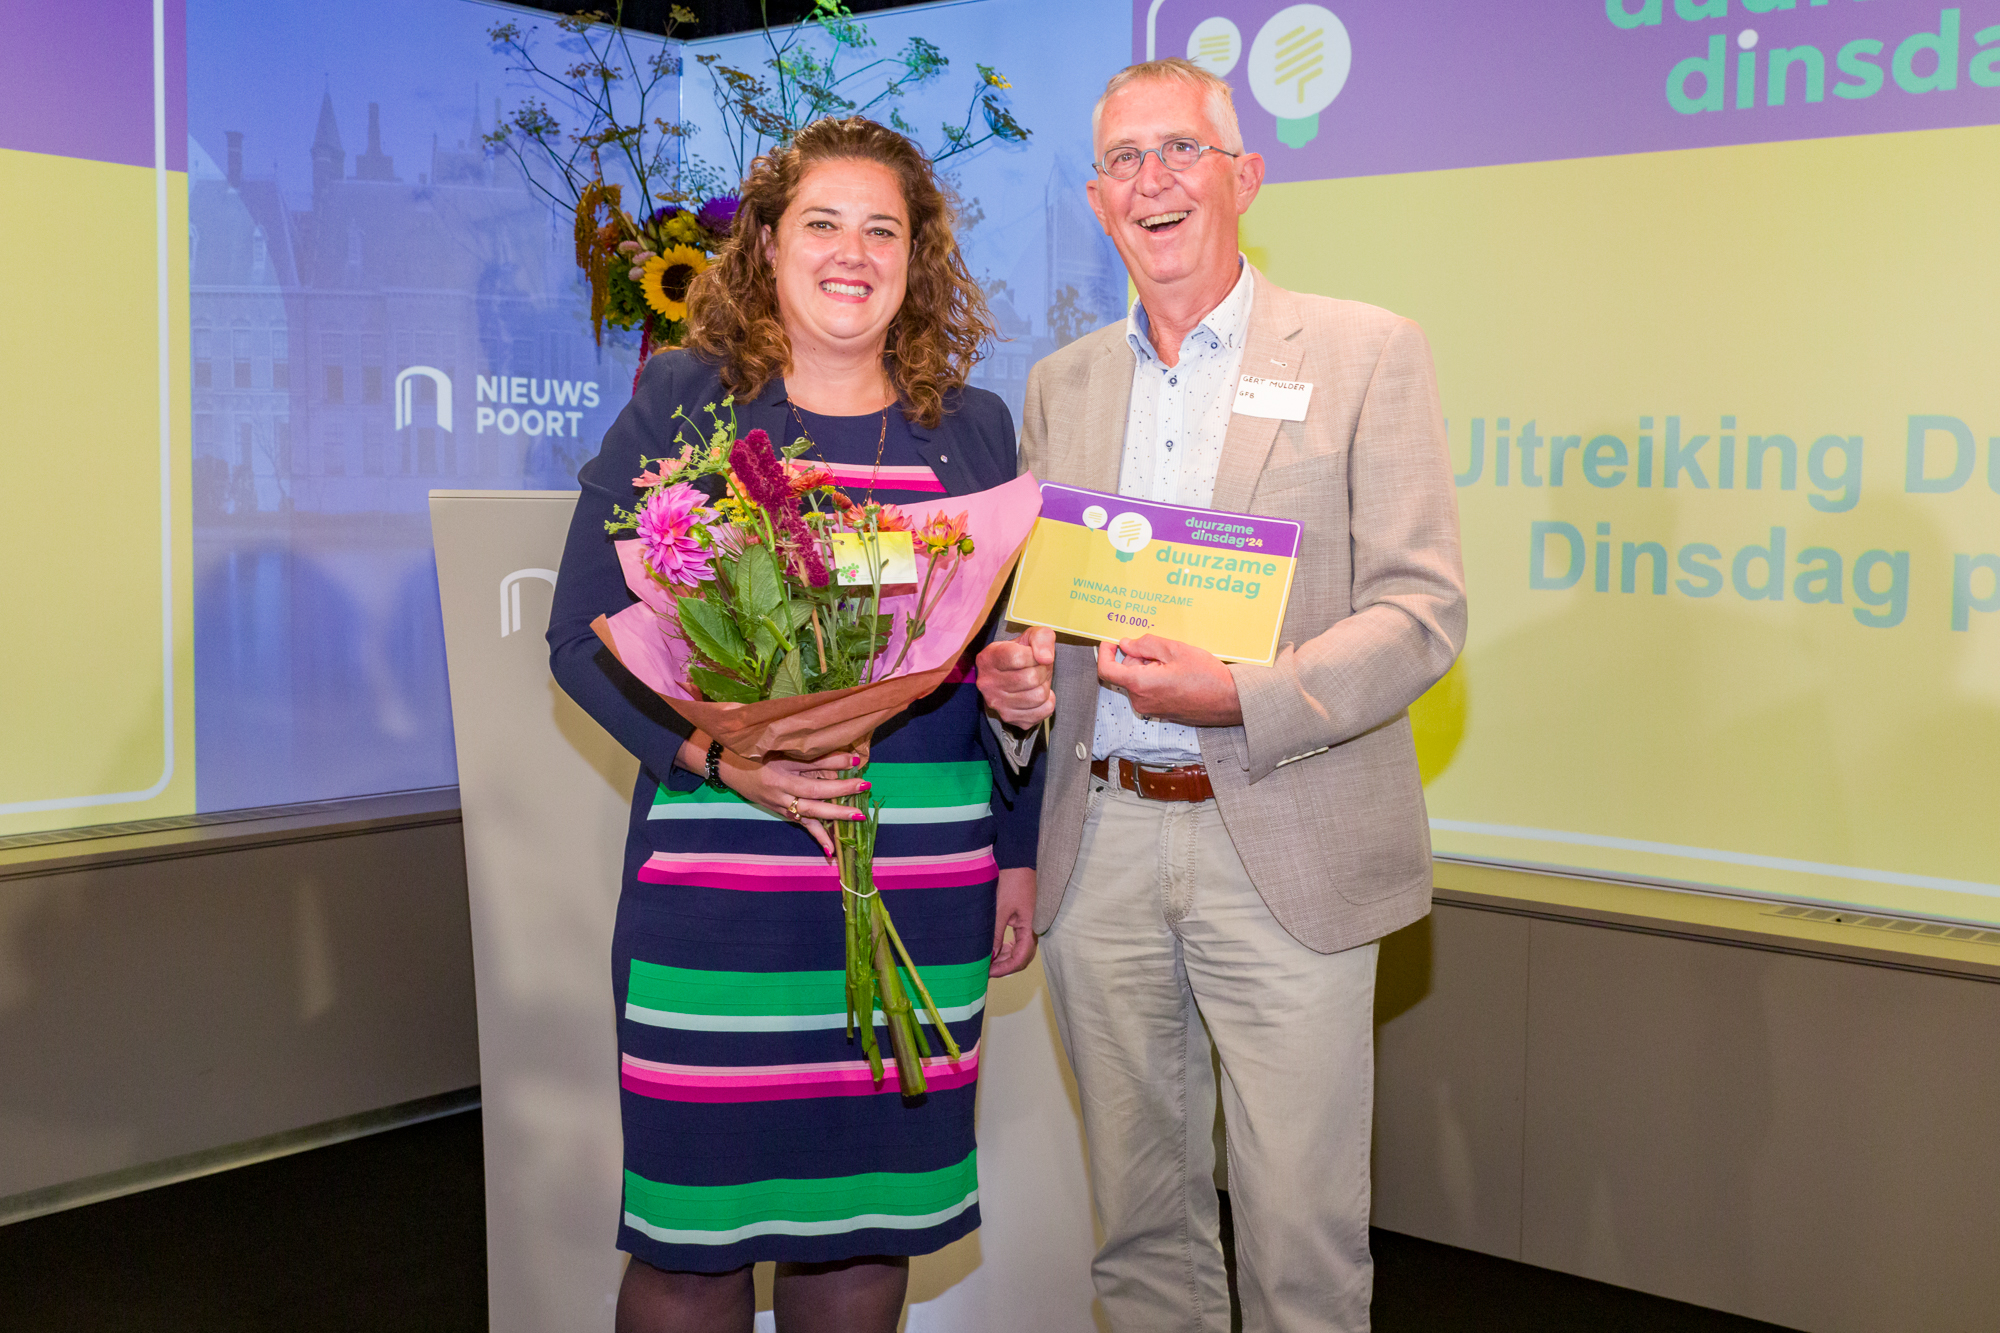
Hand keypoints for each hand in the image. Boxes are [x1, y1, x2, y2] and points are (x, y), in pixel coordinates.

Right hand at [677, 735, 869, 855]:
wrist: (725, 763)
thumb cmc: (753, 748)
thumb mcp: (775, 742)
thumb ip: (804, 747)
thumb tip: (837, 746)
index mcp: (778, 765)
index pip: (811, 763)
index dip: (834, 761)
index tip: (855, 759)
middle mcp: (779, 786)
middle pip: (814, 790)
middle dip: (841, 790)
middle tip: (864, 786)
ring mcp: (779, 802)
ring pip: (810, 812)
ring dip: (835, 815)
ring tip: (858, 817)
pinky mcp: (780, 810)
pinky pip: (802, 825)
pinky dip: (817, 837)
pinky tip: (832, 851)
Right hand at [976, 626, 1055, 727]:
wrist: (1013, 674)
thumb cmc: (1022, 653)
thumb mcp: (1031, 636)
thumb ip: (1041, 638)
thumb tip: (1046, 658)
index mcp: (988, 659)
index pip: (1017, 658)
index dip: (1034, 655)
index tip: (1035, 654)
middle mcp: (987, 683)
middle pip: (1031, 679)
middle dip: (1043, 671)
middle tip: (1038, 668)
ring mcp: (997, 704)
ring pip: (1038, 696)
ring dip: (1045, 686)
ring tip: (1036, 681)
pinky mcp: (1010, 718)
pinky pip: (1043, 712)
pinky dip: (1048, 702)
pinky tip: (1037, 694)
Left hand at [991, 867, 1037, 976]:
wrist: (1018, 861)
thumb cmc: (1012, 881)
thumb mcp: (999, 909)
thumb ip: (994, 935)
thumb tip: (989, 957)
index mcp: (1030, 927)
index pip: (1020, 958)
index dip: (1005, 969)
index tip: (988, 972)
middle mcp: (1034, 928)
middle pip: (1022, 957)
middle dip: (1005, 965)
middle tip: (986, 968)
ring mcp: (1031, 924)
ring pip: (1021, 950)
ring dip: (1006, 957)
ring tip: (989, 959)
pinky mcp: (1026, 919)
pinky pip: (1019, 940)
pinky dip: (1008, 947)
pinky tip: (997, 947)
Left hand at [1096, 635, 1243, 727]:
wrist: (1229, 701)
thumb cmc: (1206, 677)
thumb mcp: (1175, 650)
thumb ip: (1145, 645)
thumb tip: (1126, 644)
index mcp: (1140, 684)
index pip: (1106, 670)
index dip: (1105, 652)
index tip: (1112, 641)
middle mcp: (1141, 700)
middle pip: (1125, 672)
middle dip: (1138, 657)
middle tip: (1163, 650)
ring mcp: (1150, 708)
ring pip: (1138, 680)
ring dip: (1149, 667)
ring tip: (1175, 663)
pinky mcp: (1160, 711)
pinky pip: (1148, 690)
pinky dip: (1156, 678)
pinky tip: (1177, 673)